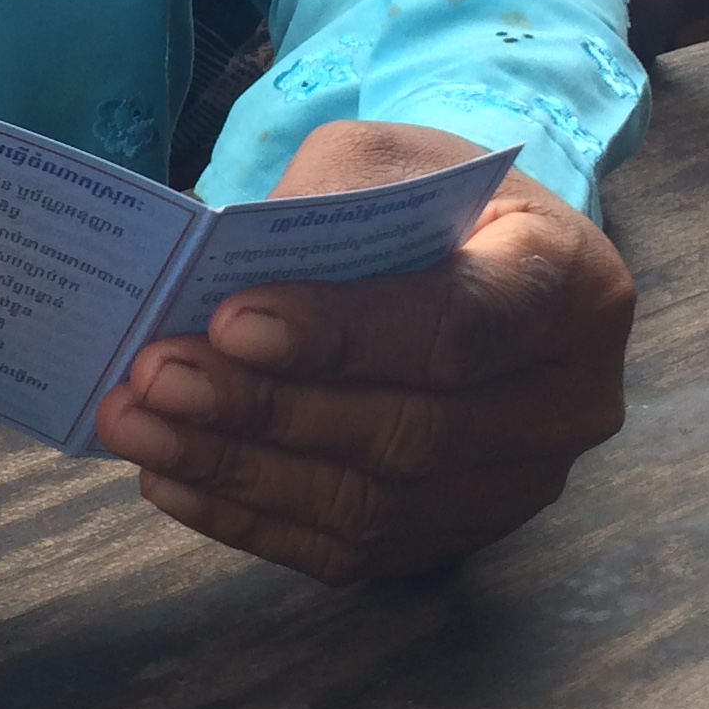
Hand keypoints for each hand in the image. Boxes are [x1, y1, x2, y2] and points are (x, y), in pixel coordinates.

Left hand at [92, 122, 632, 583]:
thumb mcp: (386, 161)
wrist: (476, 257)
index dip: (345, 334)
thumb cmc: (427, 198)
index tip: (231, 320)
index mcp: (569, 285)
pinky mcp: (461, 533)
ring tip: (139, 428)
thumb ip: (319, 213)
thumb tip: (210, 280)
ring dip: (240, 470)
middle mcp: (568, 400)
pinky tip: (172, 480)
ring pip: (374, 504)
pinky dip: (250, 518)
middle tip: (156, 377)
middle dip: (266, 408)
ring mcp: (520, 483)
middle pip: (410, 430)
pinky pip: (351, 548)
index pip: (460, 325)